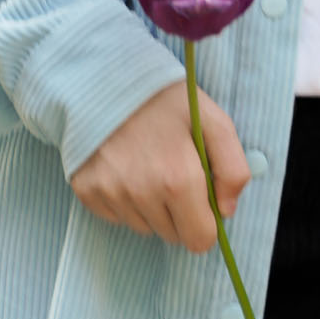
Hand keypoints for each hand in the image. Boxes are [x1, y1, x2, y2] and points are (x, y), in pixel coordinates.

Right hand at [70, 80, 249, 252]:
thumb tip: (227, 211)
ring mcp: (111, 196)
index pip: (200, 240)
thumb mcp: (214, 121)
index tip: (203, 196)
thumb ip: (233, 169)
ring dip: (153, 206)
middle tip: (176, 171)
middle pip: (173, 235)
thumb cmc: (166, 99)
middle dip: (181, 212)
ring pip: (145, 227)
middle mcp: (142, 195)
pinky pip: (117, 216)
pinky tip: (128, 165)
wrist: (106, 78)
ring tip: (150, 163)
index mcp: (178, 180)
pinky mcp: (87, 193)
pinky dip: (127, 200)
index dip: (207, 221)